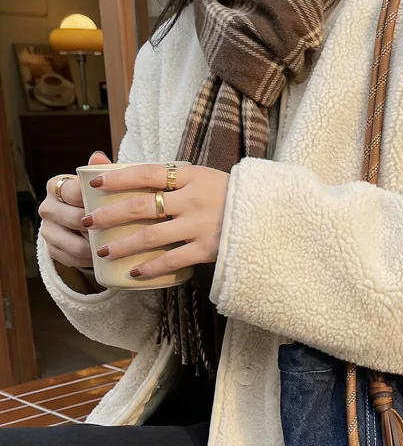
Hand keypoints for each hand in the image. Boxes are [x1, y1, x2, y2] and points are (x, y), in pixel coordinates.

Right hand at [40, 151, 110, 267]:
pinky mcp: (51, 250)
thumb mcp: (100, 185)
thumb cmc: (96, 198)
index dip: (92, 199)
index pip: (72, 191)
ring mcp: (47, 230)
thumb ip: (101, 171)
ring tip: (116, 246)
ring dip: (97, 247)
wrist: (82, 222)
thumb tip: (99, 155)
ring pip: (75, 244)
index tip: (112, 205)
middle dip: (97, 226)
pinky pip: (73, 259)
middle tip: (120, 229)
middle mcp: (47, 207)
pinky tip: (105, 258)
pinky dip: (90, 260)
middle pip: (74, 219)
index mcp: (56, 185)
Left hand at [82, 163, 229, 279]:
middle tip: (87, 222)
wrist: (271, 217)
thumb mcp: (207, 179)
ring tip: (102, 251)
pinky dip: (150, 267)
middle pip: (141, 205)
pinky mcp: (209, 248)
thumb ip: (177, 181)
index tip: (93, 183)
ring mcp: (201, 224)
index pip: (146, 172)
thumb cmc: (233, 198)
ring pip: (151, 235)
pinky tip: (134, 272)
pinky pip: (172, 259)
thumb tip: (139, 182)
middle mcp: (193, 198)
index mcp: (192, 176)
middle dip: (109, 214)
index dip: (117, 177)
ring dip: (122, 244)